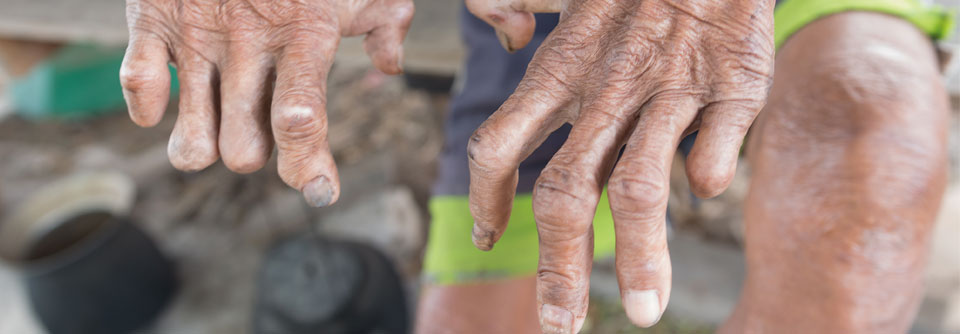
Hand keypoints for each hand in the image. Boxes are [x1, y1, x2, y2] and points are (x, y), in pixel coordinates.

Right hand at [120, 0, 412, 205]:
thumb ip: (385, 21)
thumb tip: (391, 66)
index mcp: (306, 36)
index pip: (303, 119)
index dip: (309, 166)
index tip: (319, 193)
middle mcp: (250, 44)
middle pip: (245, 148)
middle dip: (254, 154)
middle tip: (258, 133)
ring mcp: (198, 34)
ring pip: (192, 140)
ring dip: (202, 148)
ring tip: (211, 132)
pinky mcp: (153, 17)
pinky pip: (137, 81)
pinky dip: (145, 106)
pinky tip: (162, 104)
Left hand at [465, 0, 773, 331]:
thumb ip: (518, 6)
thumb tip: (511, 41)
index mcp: (558, 73)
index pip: (499, 149)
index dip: (486, 201)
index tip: (487, 239)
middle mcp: (605, 93)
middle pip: (566, 193)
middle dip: (559, 268)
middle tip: (560, 325)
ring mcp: (669, 93)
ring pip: (641, 188)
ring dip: (640, 257)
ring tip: (645, 310)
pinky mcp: (732, 88)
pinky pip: (718, 146)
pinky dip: (710, 173)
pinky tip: (708, 189)